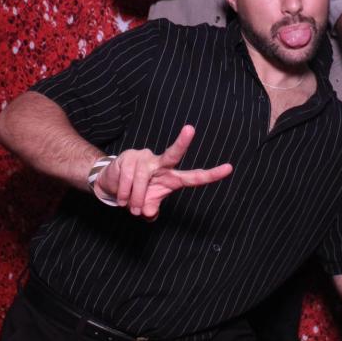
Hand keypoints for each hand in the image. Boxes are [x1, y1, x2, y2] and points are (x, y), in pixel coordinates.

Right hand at [95, 126, 232, 218]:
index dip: (211, 175)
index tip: (229, 168)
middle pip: (173, 154)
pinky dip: (123, 193)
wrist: (112, 185)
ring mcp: (144, 158)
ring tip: (129, 206)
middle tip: (190, 129)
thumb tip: (149, 211)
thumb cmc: (137, 194)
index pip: (194, 177)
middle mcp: (161, 164)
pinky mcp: (128, 156)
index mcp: (172, 178)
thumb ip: (151, 210)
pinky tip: (121, 198)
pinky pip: (127, 179)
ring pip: (142, 180)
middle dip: (182, 142)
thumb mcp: (146, 207)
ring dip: (134, 199)